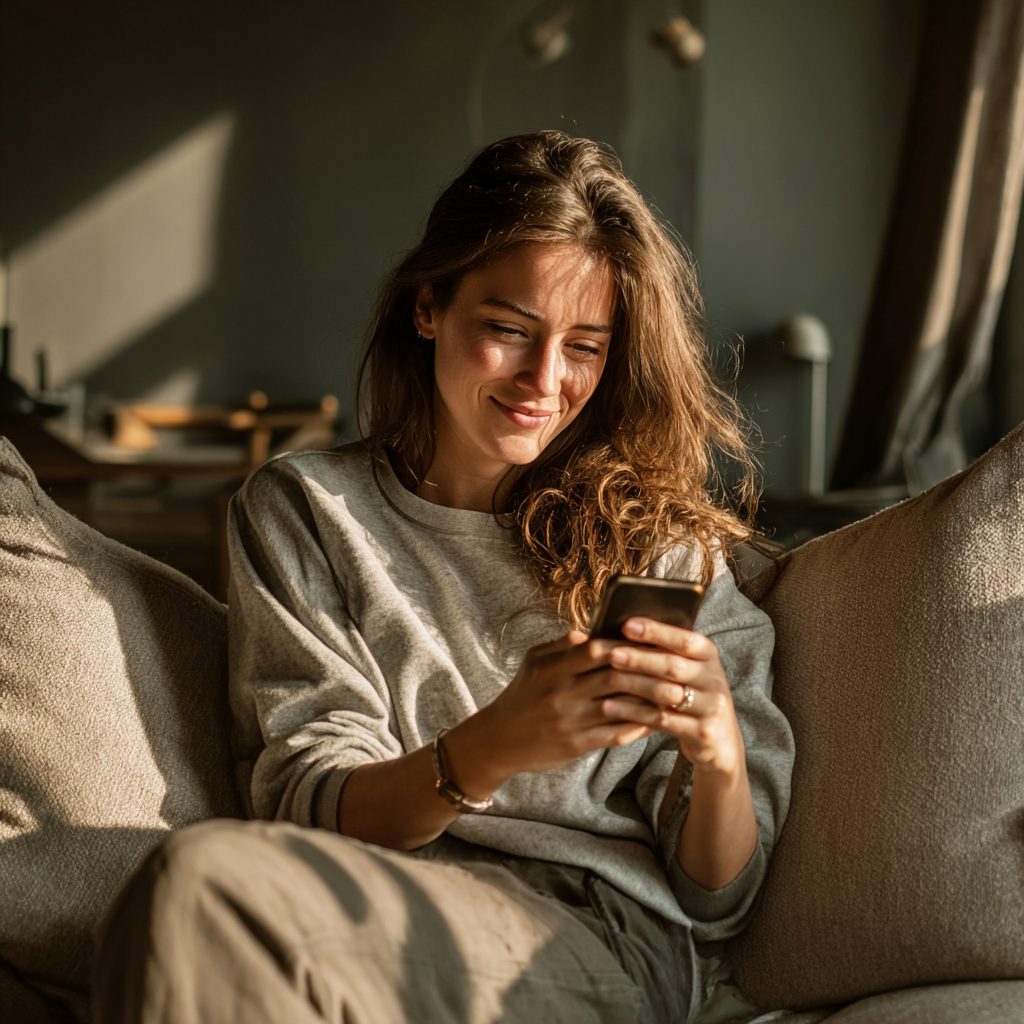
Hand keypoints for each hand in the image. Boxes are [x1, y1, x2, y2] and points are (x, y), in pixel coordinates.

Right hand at [480, 629, 695, 776]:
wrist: (498, 740)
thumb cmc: (521, 695)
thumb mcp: (533, 662)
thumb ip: (561, 646)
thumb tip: (590, 632)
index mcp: (553, 668)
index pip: (597, 650)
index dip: (627, 644)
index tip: (651, 641)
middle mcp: (563, 693)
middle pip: (616, 678)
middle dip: (649, 673)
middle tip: (675, 668)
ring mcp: (571, 721)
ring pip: (620, 708)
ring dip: (650, 702)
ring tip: (674, 695)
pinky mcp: (576, 745)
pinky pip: (614, 735)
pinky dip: (637, 727)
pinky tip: (655, 721)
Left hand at [600, 617, 746, 779]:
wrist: (721, 741)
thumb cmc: (693, 695)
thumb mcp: (689, 670)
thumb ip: (664, 652)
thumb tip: (623, 629)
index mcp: (708, 656)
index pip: (685, 640)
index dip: (657, 632)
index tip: (628, 625)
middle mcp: (714, 679)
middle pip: (673, 666)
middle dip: (640, 659)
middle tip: (612, 654)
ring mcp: (710, 707)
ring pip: (666, 694)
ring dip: (634, 685)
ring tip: (606, 679)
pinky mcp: (701, 732)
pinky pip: (662, 719)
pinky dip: (634, 712)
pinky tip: (611, 707)